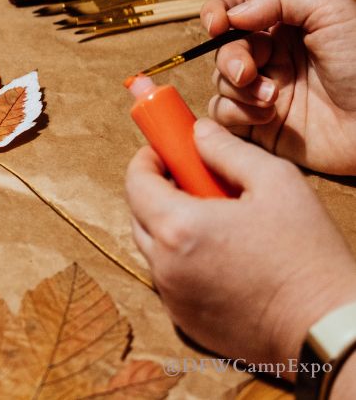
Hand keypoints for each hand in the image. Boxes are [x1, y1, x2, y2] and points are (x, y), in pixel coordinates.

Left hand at [125, 119, 355, 372]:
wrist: (326, 328)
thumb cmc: (306, 255)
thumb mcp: (277, 182)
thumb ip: (228, 150)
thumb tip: (199, 132)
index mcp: (178, 227)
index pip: (136, 182)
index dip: (146, 160)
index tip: (163, 150)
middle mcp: (164, 265)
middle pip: (139, 215)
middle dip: (156, 192)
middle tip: (189, 180)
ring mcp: (172, 297)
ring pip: (153, 249)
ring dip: (168, 227)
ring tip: (210, 218)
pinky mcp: (185, 322)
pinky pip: (169, 280)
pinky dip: (180, 260)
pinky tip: (218, 254)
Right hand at [200, 0, 355, 174]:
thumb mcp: (332, 12)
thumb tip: (234, 13)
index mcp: (284, 26)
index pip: (235, 9)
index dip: (217, 12)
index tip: (217, 24)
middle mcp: (270, 57)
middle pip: (222, 48)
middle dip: (229, 58)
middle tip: (247, 72)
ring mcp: (262, 90)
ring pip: (219, 81)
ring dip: (238, 88)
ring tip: (273, 97)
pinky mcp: (258, 124)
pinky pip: (223, 114)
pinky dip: (236, 113)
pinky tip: (267, 116)